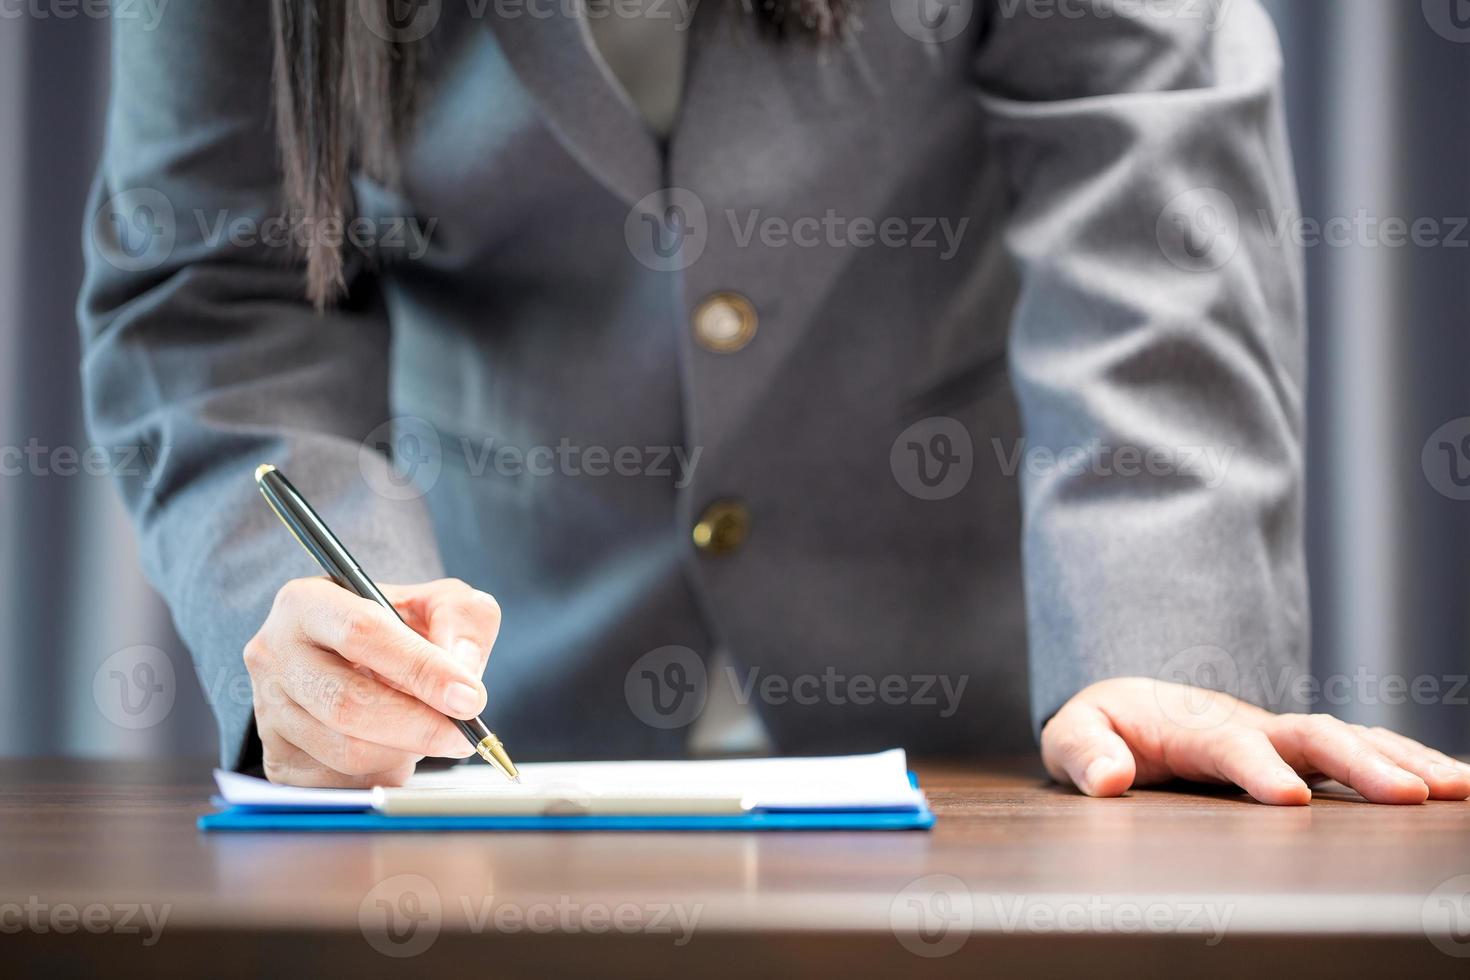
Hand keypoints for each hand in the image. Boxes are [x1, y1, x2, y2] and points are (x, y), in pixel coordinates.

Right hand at [244, 577, 501, 786]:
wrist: (356, 658)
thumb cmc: (399, 626)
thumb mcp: (439, 602)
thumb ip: (462, 621)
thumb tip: (463, 675)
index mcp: (307, 602)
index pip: (362, 634)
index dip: (420, 669)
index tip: (469, 698)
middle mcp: (274, 655)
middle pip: (346, 703)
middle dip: (418, 726)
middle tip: (464, 734)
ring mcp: (268, 712)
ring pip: (345, 752)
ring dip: (403, 753)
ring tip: (429, 734)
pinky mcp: (278, 760)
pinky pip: (338, 785)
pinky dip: (383, 774)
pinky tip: (399, 751)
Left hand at [1041, 677, 1469, 804]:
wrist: (1128, 707)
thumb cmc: (1103, 726)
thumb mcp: (1071, 735)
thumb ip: (1083, 753)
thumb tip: (1108, 779)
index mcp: (1191, 722)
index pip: (1230, 744)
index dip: (1260, 769)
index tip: (1291, 800)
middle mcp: (1247, 723)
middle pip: (1311, 734)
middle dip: (1360, 762)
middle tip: (1409, 795)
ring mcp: (1279, 736)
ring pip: (1348, 738)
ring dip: (1401, 760)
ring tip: (1456, 788)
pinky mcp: (1299, 753)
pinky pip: (1359, 750)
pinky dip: (1406, 761)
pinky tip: (1451, 785)